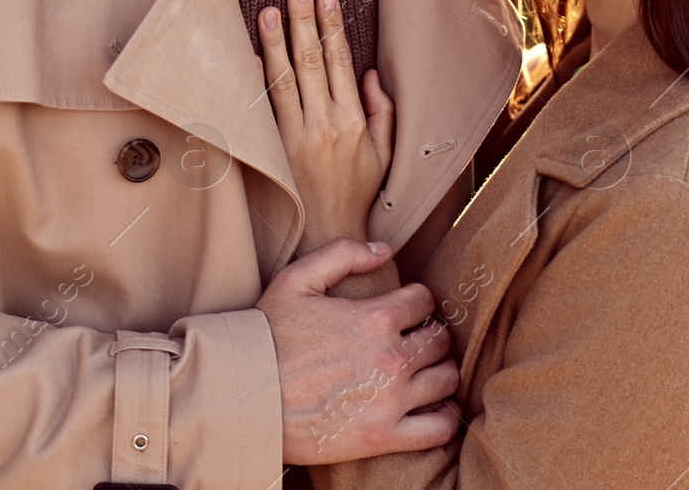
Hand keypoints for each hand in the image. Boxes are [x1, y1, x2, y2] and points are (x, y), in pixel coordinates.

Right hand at [257, 237, 460, 463]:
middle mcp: (390, 358)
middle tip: (414, 342)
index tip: (405, 311)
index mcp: (375, 318)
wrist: (242, 397)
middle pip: (440, 341)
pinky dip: (445, 418)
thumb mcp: (296, 281)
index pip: (424, 301)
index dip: (415, 302)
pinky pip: (439, 428)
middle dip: (430, 335)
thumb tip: (385, 251)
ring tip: (424, 372)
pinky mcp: (383, 437)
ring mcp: (390, 400)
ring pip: (446, 380)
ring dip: (440, 372)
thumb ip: (343, 254)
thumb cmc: (268, 337)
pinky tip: (433, 409)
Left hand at [259, 0, 394, 251]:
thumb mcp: (384, 153)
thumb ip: (382, 111)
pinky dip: (255, 81)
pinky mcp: (274, 149)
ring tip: (269, 9)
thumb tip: (371, 74)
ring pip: (283, 80)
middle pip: (310, 63)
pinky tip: (248, 54)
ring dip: (276, 42)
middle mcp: (323, 124)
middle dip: (304, 21)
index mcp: (352, 121)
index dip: (333, 28)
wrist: (327, 233)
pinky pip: (263, 109)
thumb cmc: (358, 191)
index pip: (340, 63)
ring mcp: (295, 137)